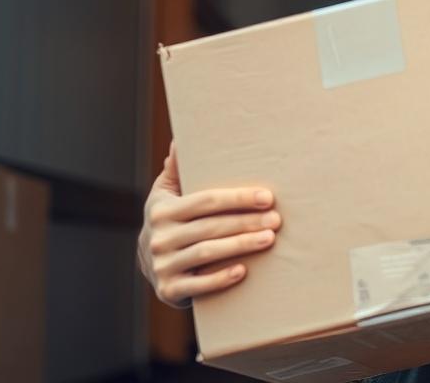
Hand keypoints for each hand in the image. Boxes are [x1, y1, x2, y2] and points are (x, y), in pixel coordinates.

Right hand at [137, 141, 282, 307]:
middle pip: (210, 226)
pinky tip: (244, 270)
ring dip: (240, 245)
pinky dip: (220, 279)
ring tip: (269, 238)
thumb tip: (179, 140)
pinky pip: (197, 286)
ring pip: (206, 253)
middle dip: (246, 222)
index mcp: (162, 209)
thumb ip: (176, 170)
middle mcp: (159, 237)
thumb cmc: (171, 221)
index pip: (205, 201)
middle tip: (276, 219)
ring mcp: (162, 265)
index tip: (267, 197)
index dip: (237, 198)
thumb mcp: (166, 194)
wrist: (152, 265)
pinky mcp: (168, 290)